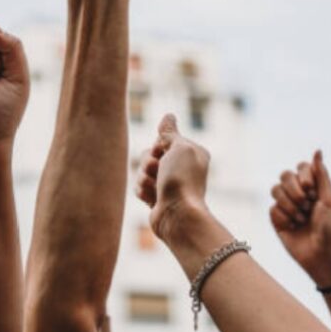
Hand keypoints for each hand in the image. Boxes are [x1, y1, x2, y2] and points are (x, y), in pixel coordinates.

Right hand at [136, 114, 211, 240]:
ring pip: (142, 171)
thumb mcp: (179, 148)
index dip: (158, 145)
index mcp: (190, 153)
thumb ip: (169, 133)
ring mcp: (169, 183)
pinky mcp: (157, 197)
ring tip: (155, 188)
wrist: (177, 215)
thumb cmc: (182, 180)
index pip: (163, 139)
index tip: (164, 153)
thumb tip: (169, 116)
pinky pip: (140, 187)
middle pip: (149, 154)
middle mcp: (181, 167)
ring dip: (144, 178)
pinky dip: (143, 191)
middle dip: (148, 162)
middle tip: (158, 171)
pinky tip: (152, 199)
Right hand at [270, 151, 330, 285]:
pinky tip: (294, 227)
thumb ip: (321, 176)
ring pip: (275, 190)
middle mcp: (299, 194)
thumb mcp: (329, 200)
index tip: (311, 190)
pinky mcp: (277, 218)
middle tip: (306, 205)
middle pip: (284, 175)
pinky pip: (273, 209)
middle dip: (294, 190)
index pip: (301, 167)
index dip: (303, 176)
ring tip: (301, 219)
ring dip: (290, 205)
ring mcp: (287, 206)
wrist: (322, 256)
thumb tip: (317, 151)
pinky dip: (285, 218)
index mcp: (314, 188)